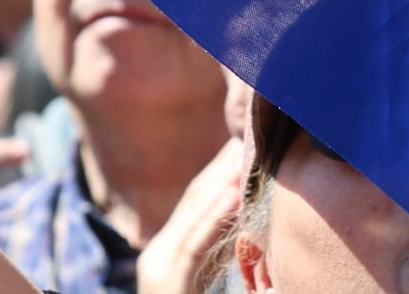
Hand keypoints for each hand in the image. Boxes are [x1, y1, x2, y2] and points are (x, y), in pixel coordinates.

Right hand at [136, 137, 247, 293]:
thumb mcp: (204, 281)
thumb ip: (215, 254)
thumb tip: (240, 215)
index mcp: (168, 254)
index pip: (196, 201)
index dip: (221, 168)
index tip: (246, 139)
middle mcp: (158, 256)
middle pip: (195, 199)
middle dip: (223, 165)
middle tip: (250, 131)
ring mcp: (159, 270)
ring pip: (194, 216)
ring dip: (222, 181)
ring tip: (247, 151)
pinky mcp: (168, 285)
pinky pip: (194, 248)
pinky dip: (214, 219)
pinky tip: (234, 195)